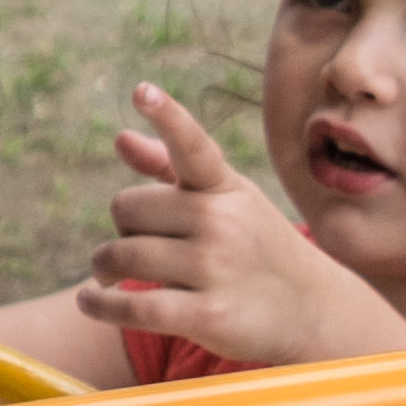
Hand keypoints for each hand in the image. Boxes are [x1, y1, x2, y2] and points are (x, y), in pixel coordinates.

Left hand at [71, 84, 405, 371]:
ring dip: (104, 267)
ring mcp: (217, 267)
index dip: (167, 117)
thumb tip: (121, 138)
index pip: (192, 146)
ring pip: (123, 255)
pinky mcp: (210, 315)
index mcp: (225, 187)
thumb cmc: (256, 246)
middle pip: (126, 208)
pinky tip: (91, 301)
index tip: (142, 90)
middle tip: (139, 242)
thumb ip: (169, 169)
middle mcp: (223, 221)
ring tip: (108, 276)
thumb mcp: (227, 200)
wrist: (314, 311)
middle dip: (123, 228)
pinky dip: (101, 305)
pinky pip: (135, 307)